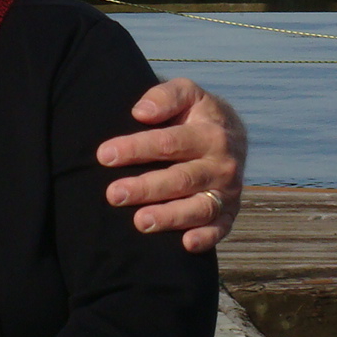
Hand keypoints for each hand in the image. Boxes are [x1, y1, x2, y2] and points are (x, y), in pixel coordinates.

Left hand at [96, 79, 246, 252]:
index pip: (169, 142)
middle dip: (146, 188)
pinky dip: (206, 237)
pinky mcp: (229, 211)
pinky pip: (221, 228)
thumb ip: (165, 96)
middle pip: (182, 178)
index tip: (104, 155)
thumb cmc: (195, 113)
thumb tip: (141, 112)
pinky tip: (185, 244)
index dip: (136, 148)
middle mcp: (221, 164)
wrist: (232, 133)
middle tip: (113, 194)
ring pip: (200, 207)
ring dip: (170, 217)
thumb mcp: (186, 92)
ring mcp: (226, 190)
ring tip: (140, 222)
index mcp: (210, 133)